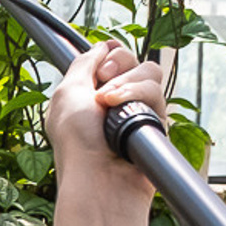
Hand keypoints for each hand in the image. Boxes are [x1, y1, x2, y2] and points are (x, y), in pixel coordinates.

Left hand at [44, 40, 167, 220]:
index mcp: (88, 92)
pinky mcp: (155, 121)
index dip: (108, 56)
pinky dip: (140, 97)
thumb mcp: (67, 92)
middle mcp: (113, 99)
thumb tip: (102, 46)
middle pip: (133, 58)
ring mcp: (136, 110)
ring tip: (111, 107)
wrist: (99, 178)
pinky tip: (127, 117)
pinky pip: (158, 92)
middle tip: (102, 93)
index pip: (111, 55)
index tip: (99, 72)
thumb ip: (84, 63)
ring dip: (128, 85)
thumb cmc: (77, 142)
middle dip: (119, 67)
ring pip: (150, 72)